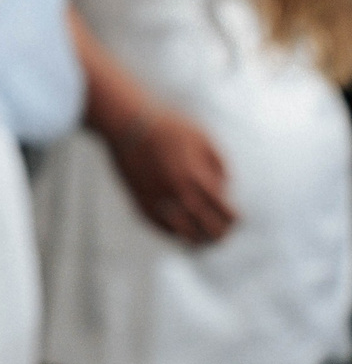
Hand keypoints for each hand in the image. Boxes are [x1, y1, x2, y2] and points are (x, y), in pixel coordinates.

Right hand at [104, 105, 236, 244]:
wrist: (127, 122)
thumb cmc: (168, 126)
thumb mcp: (203, 137)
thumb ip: (219, 165)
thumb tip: (224, 188)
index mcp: (195, 176)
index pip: (222, 209)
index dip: (233, 219)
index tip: (238, 220)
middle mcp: (176, 191)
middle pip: (204, 225)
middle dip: (218, 233)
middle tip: (224, 235)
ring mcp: (156, 198)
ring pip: (181, 231)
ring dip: (196, 239)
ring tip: (204, 240)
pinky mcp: (139, 200)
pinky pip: (160, 225)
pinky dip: (173, 231)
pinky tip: (180, 231)